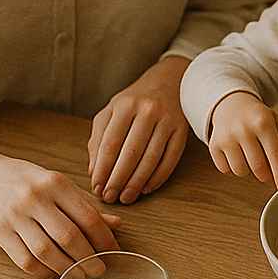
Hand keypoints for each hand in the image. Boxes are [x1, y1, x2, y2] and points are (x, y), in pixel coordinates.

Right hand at [0, 145, 120, 278]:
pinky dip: (43, 272)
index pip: (87, 216)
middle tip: (100, 269)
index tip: (114, 250)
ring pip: (47, 252)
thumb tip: (116, 224)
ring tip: (81, 275)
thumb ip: (85, 204)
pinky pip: (25, 261)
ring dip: (68, 269)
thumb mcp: (57, 183)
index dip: (104, 238)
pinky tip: (55, 274)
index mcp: (55, 182)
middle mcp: (34, 198)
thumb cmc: (25, 180)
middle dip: (89, 258)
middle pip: (68, 237)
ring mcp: (15, 216)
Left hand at [88, 57, 189, 203]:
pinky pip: (170, 159)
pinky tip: (146, 188)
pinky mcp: (182, 131)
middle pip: (130, 153)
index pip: (110, 143)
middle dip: (118, 179)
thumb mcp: (112, 110)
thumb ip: (99, 138)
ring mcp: (167, 120)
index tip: (96, 187)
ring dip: (137, 183)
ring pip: (151, 158)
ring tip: (126, 197)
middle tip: (110, 198)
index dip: (102, 169)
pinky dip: (158, 177)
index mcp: (124, 105)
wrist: (171, 80)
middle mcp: (147, 111)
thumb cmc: (135, 100)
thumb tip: (95, 172)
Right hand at [207, 90, 277, 189]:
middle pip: (258, 167)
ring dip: (248, 170)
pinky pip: (225, 170)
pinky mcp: (214, 145)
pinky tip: (236, 153)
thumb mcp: (275, 124)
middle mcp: (243, 129)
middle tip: (267, 172)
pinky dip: (233, 166)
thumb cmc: (257, 118)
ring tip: (249, 155)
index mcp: (263, 122)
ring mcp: (226, 137)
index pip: (275, 154)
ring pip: (240, 171)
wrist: (231, 105)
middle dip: (265, 175)